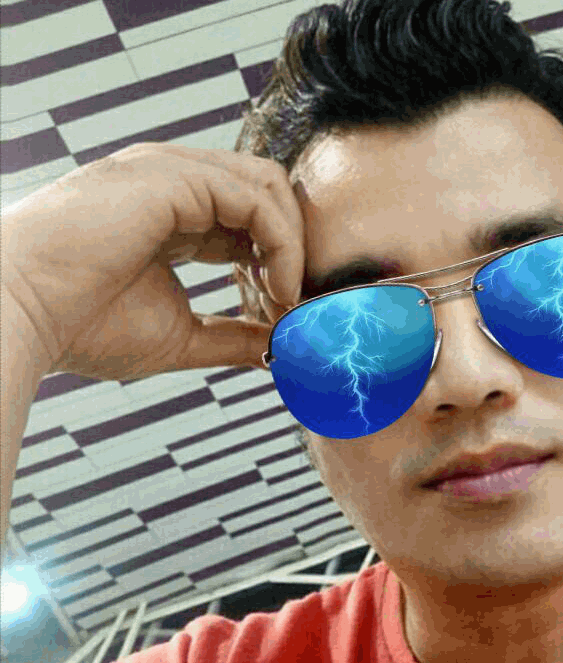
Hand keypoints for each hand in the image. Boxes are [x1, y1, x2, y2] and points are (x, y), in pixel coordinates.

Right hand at [0, 142, 302, 381]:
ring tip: (287, 301)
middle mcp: (174, 185)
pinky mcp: (172, 178)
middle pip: (268, 196)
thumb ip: (231, 337)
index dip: (279, 266)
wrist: (25, 314)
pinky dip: (281, 243)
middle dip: (295, 249)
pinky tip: (275, 287)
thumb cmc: (83, 326)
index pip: (250, 222)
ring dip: (293, 248)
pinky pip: (254, 198)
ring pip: (268, 188)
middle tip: (297, 306)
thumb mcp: (180, 337)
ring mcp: (171, 174)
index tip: (287, 316)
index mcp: (171, 215)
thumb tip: (277, 349)